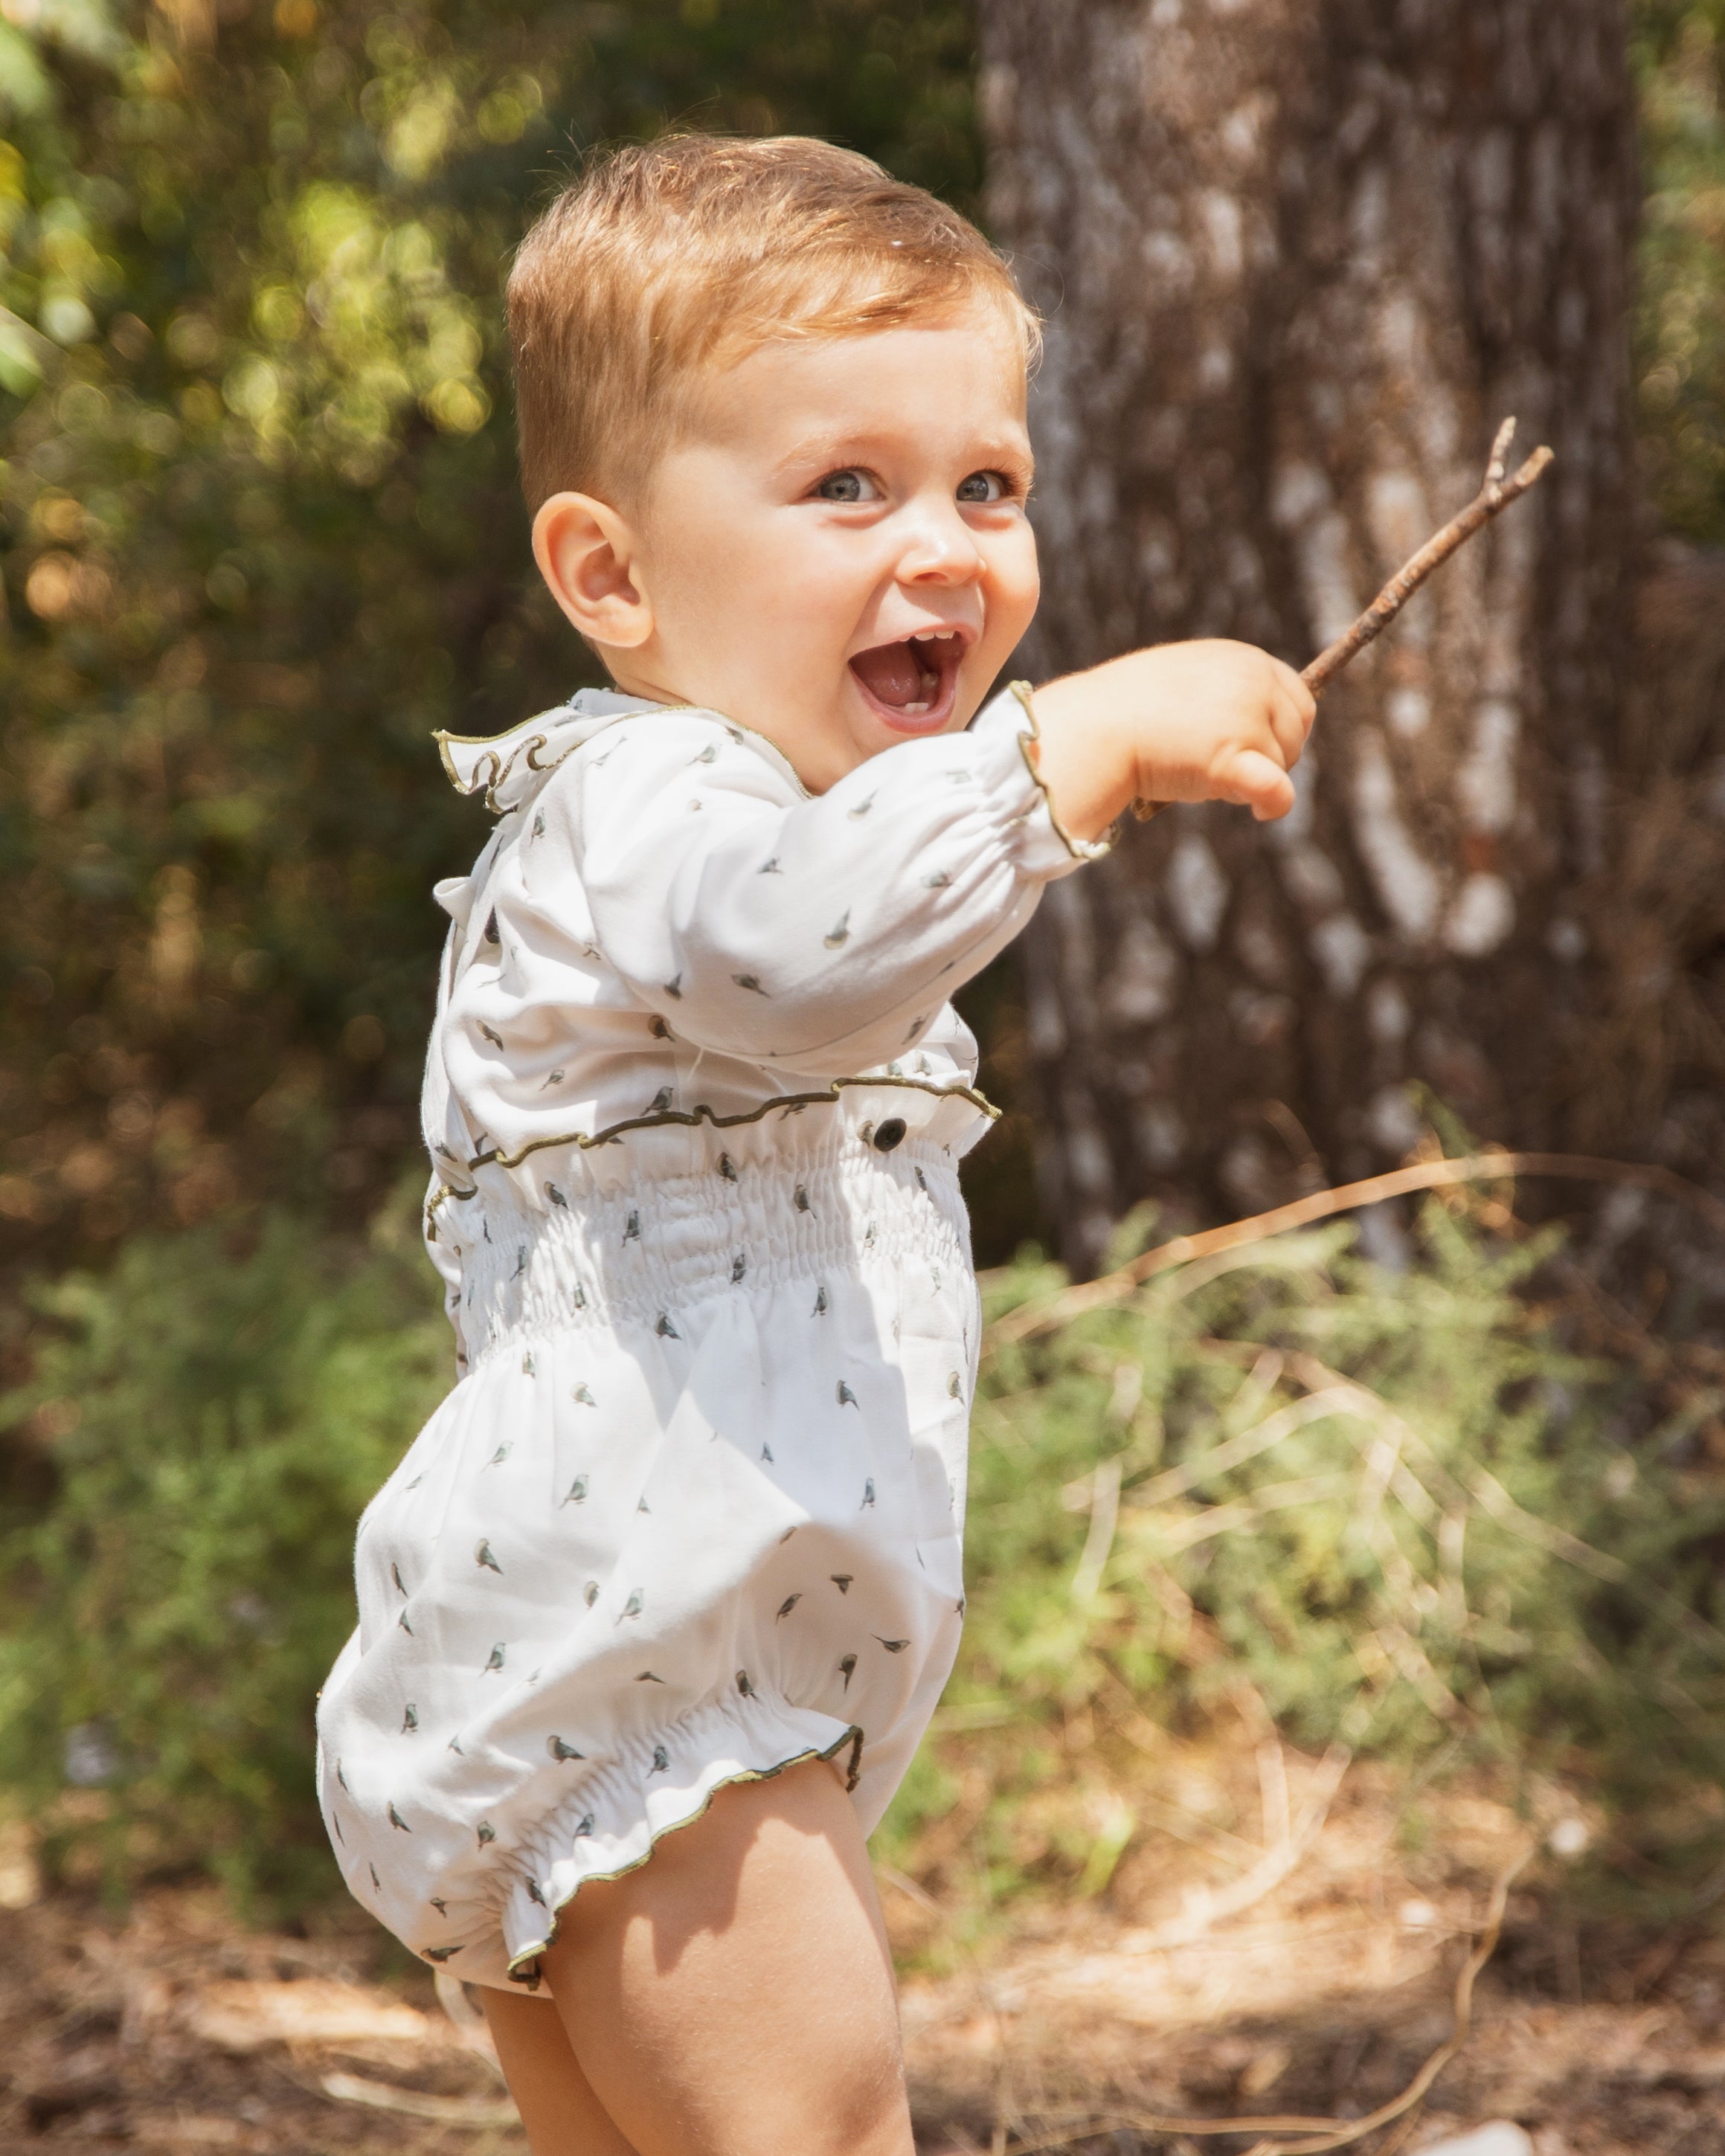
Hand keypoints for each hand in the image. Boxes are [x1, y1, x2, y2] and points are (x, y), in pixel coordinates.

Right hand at [1027, 640, 1316, 842]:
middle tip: (1227, 767)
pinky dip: (1274, 803)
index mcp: (1245, 659)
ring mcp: (1245, 719)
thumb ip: (1227, 690)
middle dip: (1272, 755)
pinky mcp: (1232, 758)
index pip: (1299, 699)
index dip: (1284, 730)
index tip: (1258, 749)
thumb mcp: (1188, 680)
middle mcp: (1253, 683)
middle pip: (1296, 734)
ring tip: (1205, 774)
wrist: (1094, 728)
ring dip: (1252, 778)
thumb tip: (1253, 724)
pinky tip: (1261, 812)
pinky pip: (1277, 789)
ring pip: (1281, 766)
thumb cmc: (1128, 709)